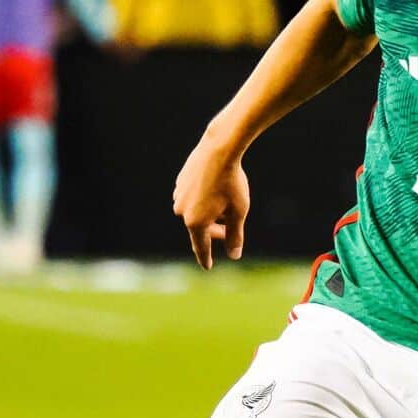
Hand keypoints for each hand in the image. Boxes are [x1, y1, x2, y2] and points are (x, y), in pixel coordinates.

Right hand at [172, 134, 250, 268]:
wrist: (219, 150)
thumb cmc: (232, 183)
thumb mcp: (239, 212)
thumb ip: (235, 236)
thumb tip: (234, 255)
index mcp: (195, 222)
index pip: (201, 247)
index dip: (206, 258)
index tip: (208, 267)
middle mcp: (182, 211)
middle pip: (199, 229)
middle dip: (215, 232)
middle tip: (230, 229)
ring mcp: (178, 195)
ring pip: (196, 212)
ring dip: (210, 214)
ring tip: (226, 205)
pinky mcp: (180, 182)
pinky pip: (192, 198)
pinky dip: (203, 201)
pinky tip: (216, 191)